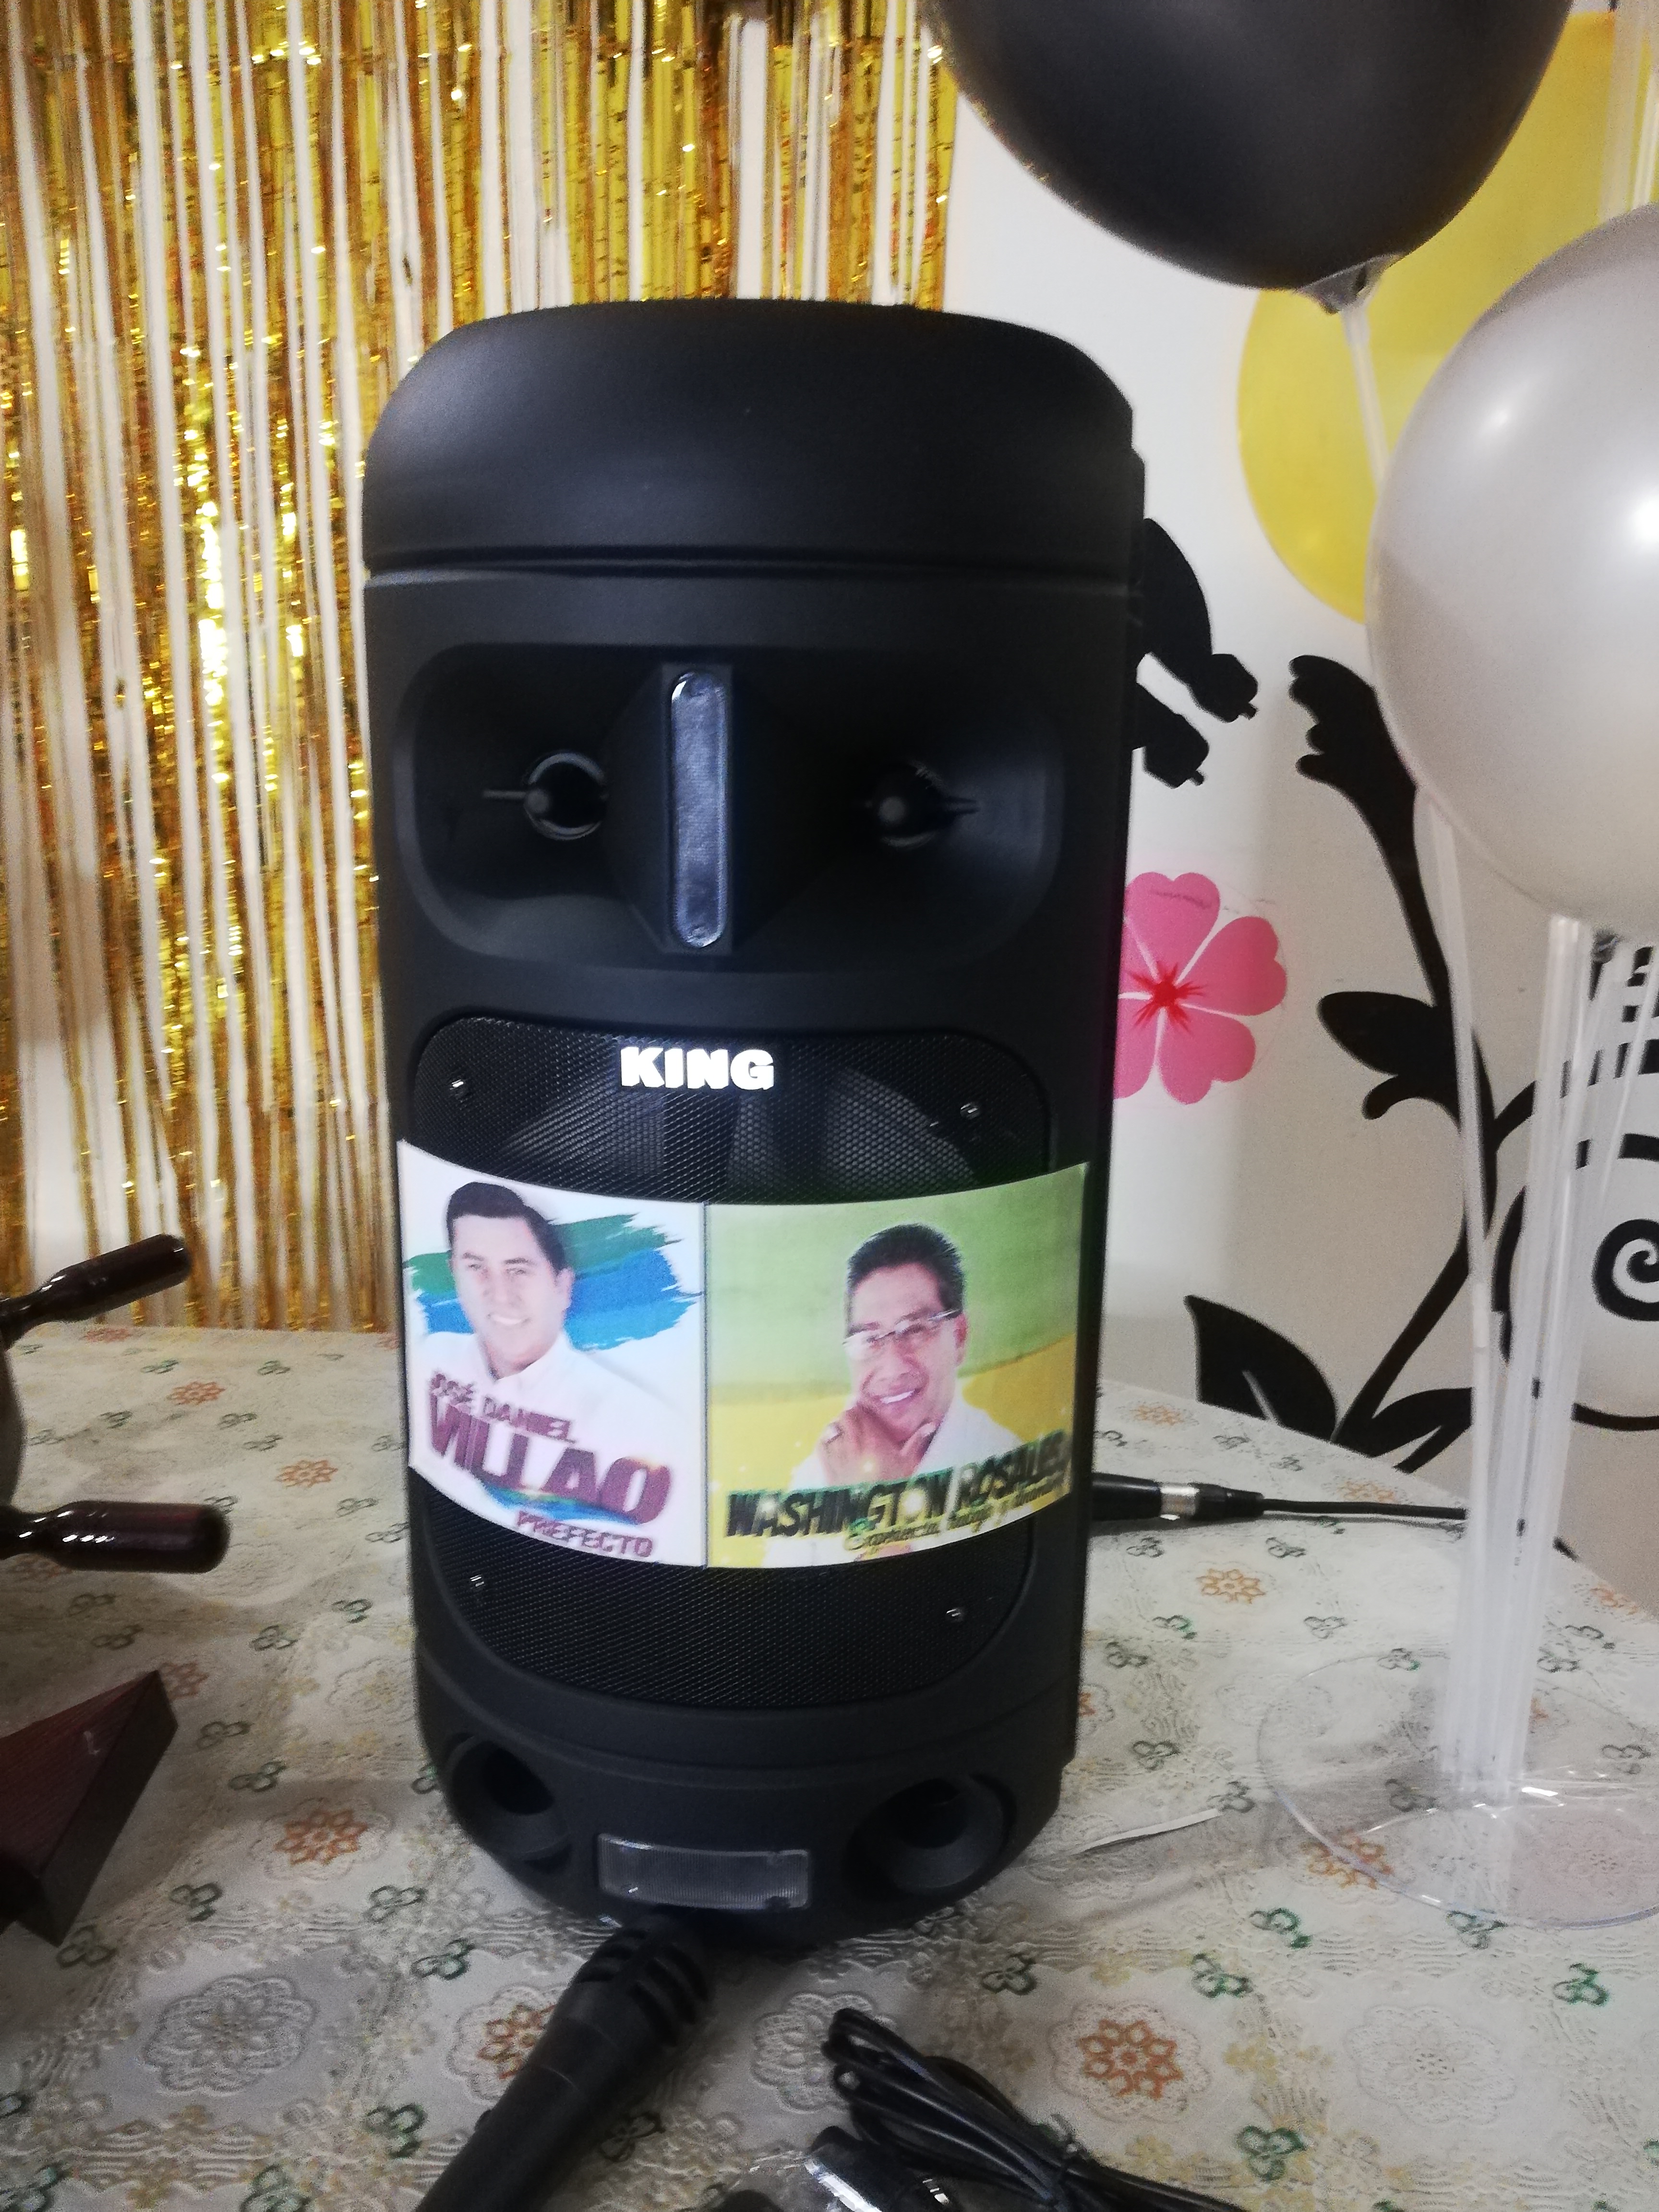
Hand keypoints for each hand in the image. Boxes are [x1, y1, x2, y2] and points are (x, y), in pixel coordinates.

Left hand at [816, 1404, 938, 1486]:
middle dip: (850, 1414)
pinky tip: (832, 1439)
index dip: (861, 1406)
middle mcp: (853, 1444)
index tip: (864, 1405)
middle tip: (856, 1416)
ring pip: (832, 1428)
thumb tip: (931, 1425)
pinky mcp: (827, 1467)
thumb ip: (917, 1443)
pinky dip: (825, 1438)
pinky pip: (821, 1444)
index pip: (861, 1412)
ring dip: (838, 1425)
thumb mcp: (908, 1465)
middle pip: (845, 1416)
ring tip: (845, 1428)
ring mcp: (837, 1455)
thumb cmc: (892, 1488)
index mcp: (873, 1441)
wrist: (871, 1515)